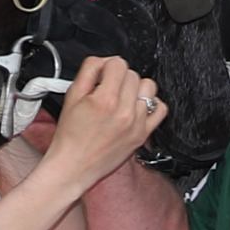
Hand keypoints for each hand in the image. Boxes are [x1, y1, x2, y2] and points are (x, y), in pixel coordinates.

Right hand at [46, 57, 165, 188]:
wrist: (73, 167)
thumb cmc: (70, 137)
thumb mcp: (71, 96)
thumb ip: (88, 72)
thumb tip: (103, 62)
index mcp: (105, 100)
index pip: (118, 64)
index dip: (106, 67)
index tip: (100, 76)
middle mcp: (124, 112)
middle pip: (132, 74)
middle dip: (119, 78)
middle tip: (106, 90)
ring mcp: (136, 124)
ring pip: (148, 87)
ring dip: (135, 88)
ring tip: (122, 98)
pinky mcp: (142, 135)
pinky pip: (160, 109)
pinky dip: (151, 104)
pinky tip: (136, 107)